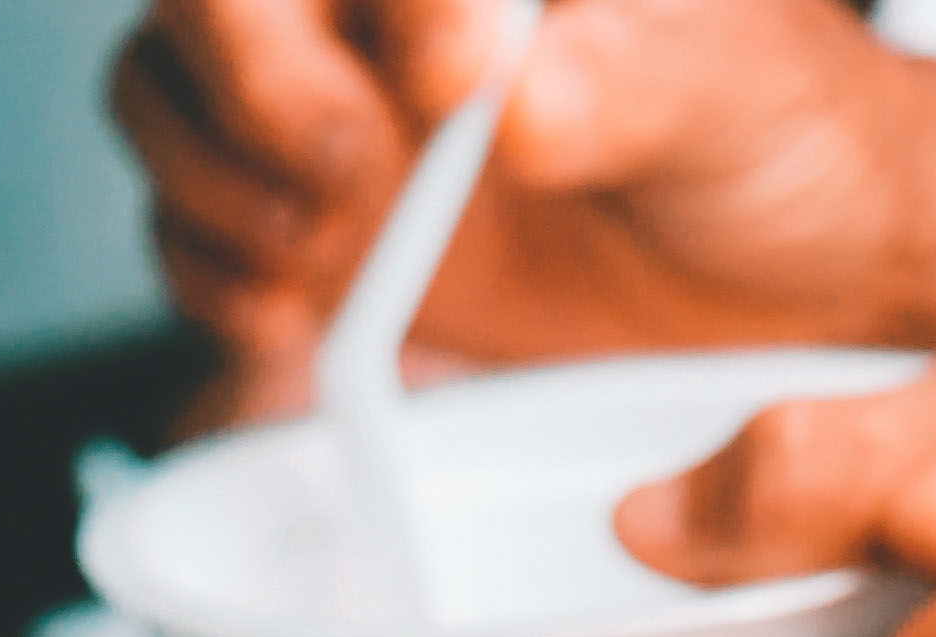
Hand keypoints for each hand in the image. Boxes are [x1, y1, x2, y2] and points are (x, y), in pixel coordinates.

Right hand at [112, 0, 923, 367]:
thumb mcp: (730, 100)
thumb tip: (500, 84)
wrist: (779, 278)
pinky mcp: (300, 218)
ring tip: (321, 244)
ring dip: (211, 178)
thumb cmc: (777, 143)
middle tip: (351, 173)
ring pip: (156, 85)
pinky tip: (300, 307)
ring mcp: (327, 98)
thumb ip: (620, 82)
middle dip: (250, 79)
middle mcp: (383, 1)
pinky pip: (176, 219)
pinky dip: (208, 272)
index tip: (456, 78)